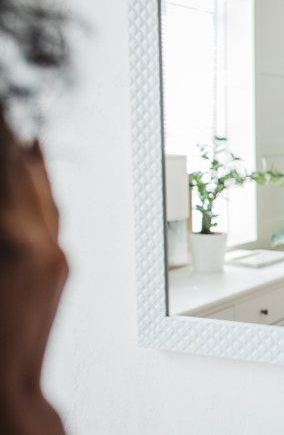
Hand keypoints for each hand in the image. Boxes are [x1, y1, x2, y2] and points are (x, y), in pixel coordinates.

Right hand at [0, 137, 67, 433]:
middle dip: (13, 144)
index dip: (5, 140)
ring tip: (22, 134)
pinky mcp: (61, 268)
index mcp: (18, 244)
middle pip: (26, 177)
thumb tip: (4, 199)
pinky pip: (53, 218)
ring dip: (31, 163)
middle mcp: (44, 244)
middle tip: (11, 116)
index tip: (6, 113)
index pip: (9, 174)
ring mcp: (58, 257)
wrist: (9, 386)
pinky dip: (42, 192)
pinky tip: (36, 179)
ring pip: (44, 195)